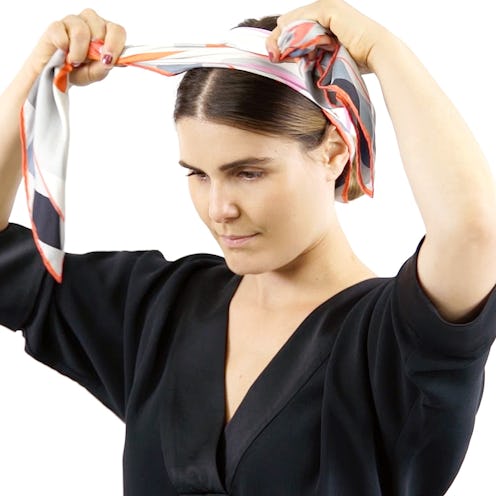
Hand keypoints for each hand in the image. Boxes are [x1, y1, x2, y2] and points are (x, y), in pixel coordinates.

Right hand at [27, 8, 125, 85]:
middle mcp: (91, 23)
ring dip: (79, 52)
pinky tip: (63, 52)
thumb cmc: (78, 70)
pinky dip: (64, 48)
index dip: (115, 44)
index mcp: (105, 33)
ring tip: (74, 61)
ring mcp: (72, 21)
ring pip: (81, 30)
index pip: (117, 30)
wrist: (56, 75)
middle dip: (95, 49)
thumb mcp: (94, 74)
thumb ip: (103, 67)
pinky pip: (61, 34)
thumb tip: (107, 60)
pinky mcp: (55, 26)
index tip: (109, 59)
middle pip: (100, 28)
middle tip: (87, 60)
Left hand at [265, 0, 388, 71]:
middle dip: (278, 40)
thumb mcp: (326, 58)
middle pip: (290, 22)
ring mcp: (327, 7)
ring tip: (276, 55)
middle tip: (273, 57)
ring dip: (282, 39)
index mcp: (324, 20)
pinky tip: (285, 49)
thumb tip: (290, 61)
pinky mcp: (328, 9)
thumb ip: (310, 55)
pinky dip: (292, 34)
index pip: (294, 27)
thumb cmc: (356, 63)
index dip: (281, 43)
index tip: (275, 59)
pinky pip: (301, 19)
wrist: (377, 55)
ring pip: (293, 20)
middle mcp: (325, 9)